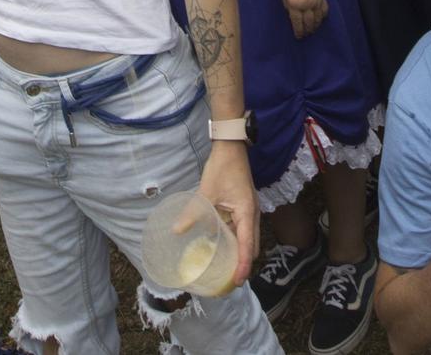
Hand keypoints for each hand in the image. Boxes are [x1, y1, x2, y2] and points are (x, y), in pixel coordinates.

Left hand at [197, 141, 259, 281]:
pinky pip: (244, 230)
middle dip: (244, 264)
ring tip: (227, 268)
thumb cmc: (222, 168)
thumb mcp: (206, 191)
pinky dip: (237, 241)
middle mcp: (253, 215)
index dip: (243, 266)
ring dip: (241, 253)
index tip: (237, 281)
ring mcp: (251, 211)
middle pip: (252, 246)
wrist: (232, 148)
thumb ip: (193, 213)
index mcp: (247, 213)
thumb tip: (177, 231)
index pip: (247, 246)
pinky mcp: (246, 208)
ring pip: (249, 239)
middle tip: (230, 280)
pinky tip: (224, 246)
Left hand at [277, 0, 327, 38]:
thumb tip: (291, 13)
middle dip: (307, 31)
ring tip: (312, 30)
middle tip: (305, 35)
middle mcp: (307, 5)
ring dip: (315, 26)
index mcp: (295, 3)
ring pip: (318, 19)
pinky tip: (320, 19)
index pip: (297, 22)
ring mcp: (317, 1)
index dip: (298, 31)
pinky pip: (324, 11)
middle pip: (309, 23)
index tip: (298, 37)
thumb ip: (286, 3)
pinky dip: (322, 17)